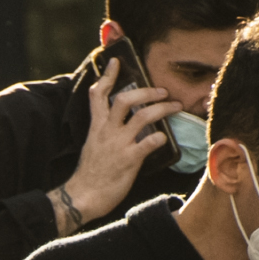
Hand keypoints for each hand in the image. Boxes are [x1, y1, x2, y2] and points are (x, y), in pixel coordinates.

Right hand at [66, 80, 171, 220]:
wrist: (83, 197)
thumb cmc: (90, 174)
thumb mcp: (92, 146)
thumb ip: (105, 132)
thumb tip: (121, 124)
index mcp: (96, 127)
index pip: (98, 95)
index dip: (107, 77)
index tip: (116, 62)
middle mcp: (107, 132)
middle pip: (124, 100)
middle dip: (146, 91)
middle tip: (162, 91)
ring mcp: (118, 145)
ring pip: (141, 117)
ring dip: (162, 108)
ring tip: (175, 107)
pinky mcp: (128, 160)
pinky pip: (148, 143)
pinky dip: (159, 137)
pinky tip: (164, 137)